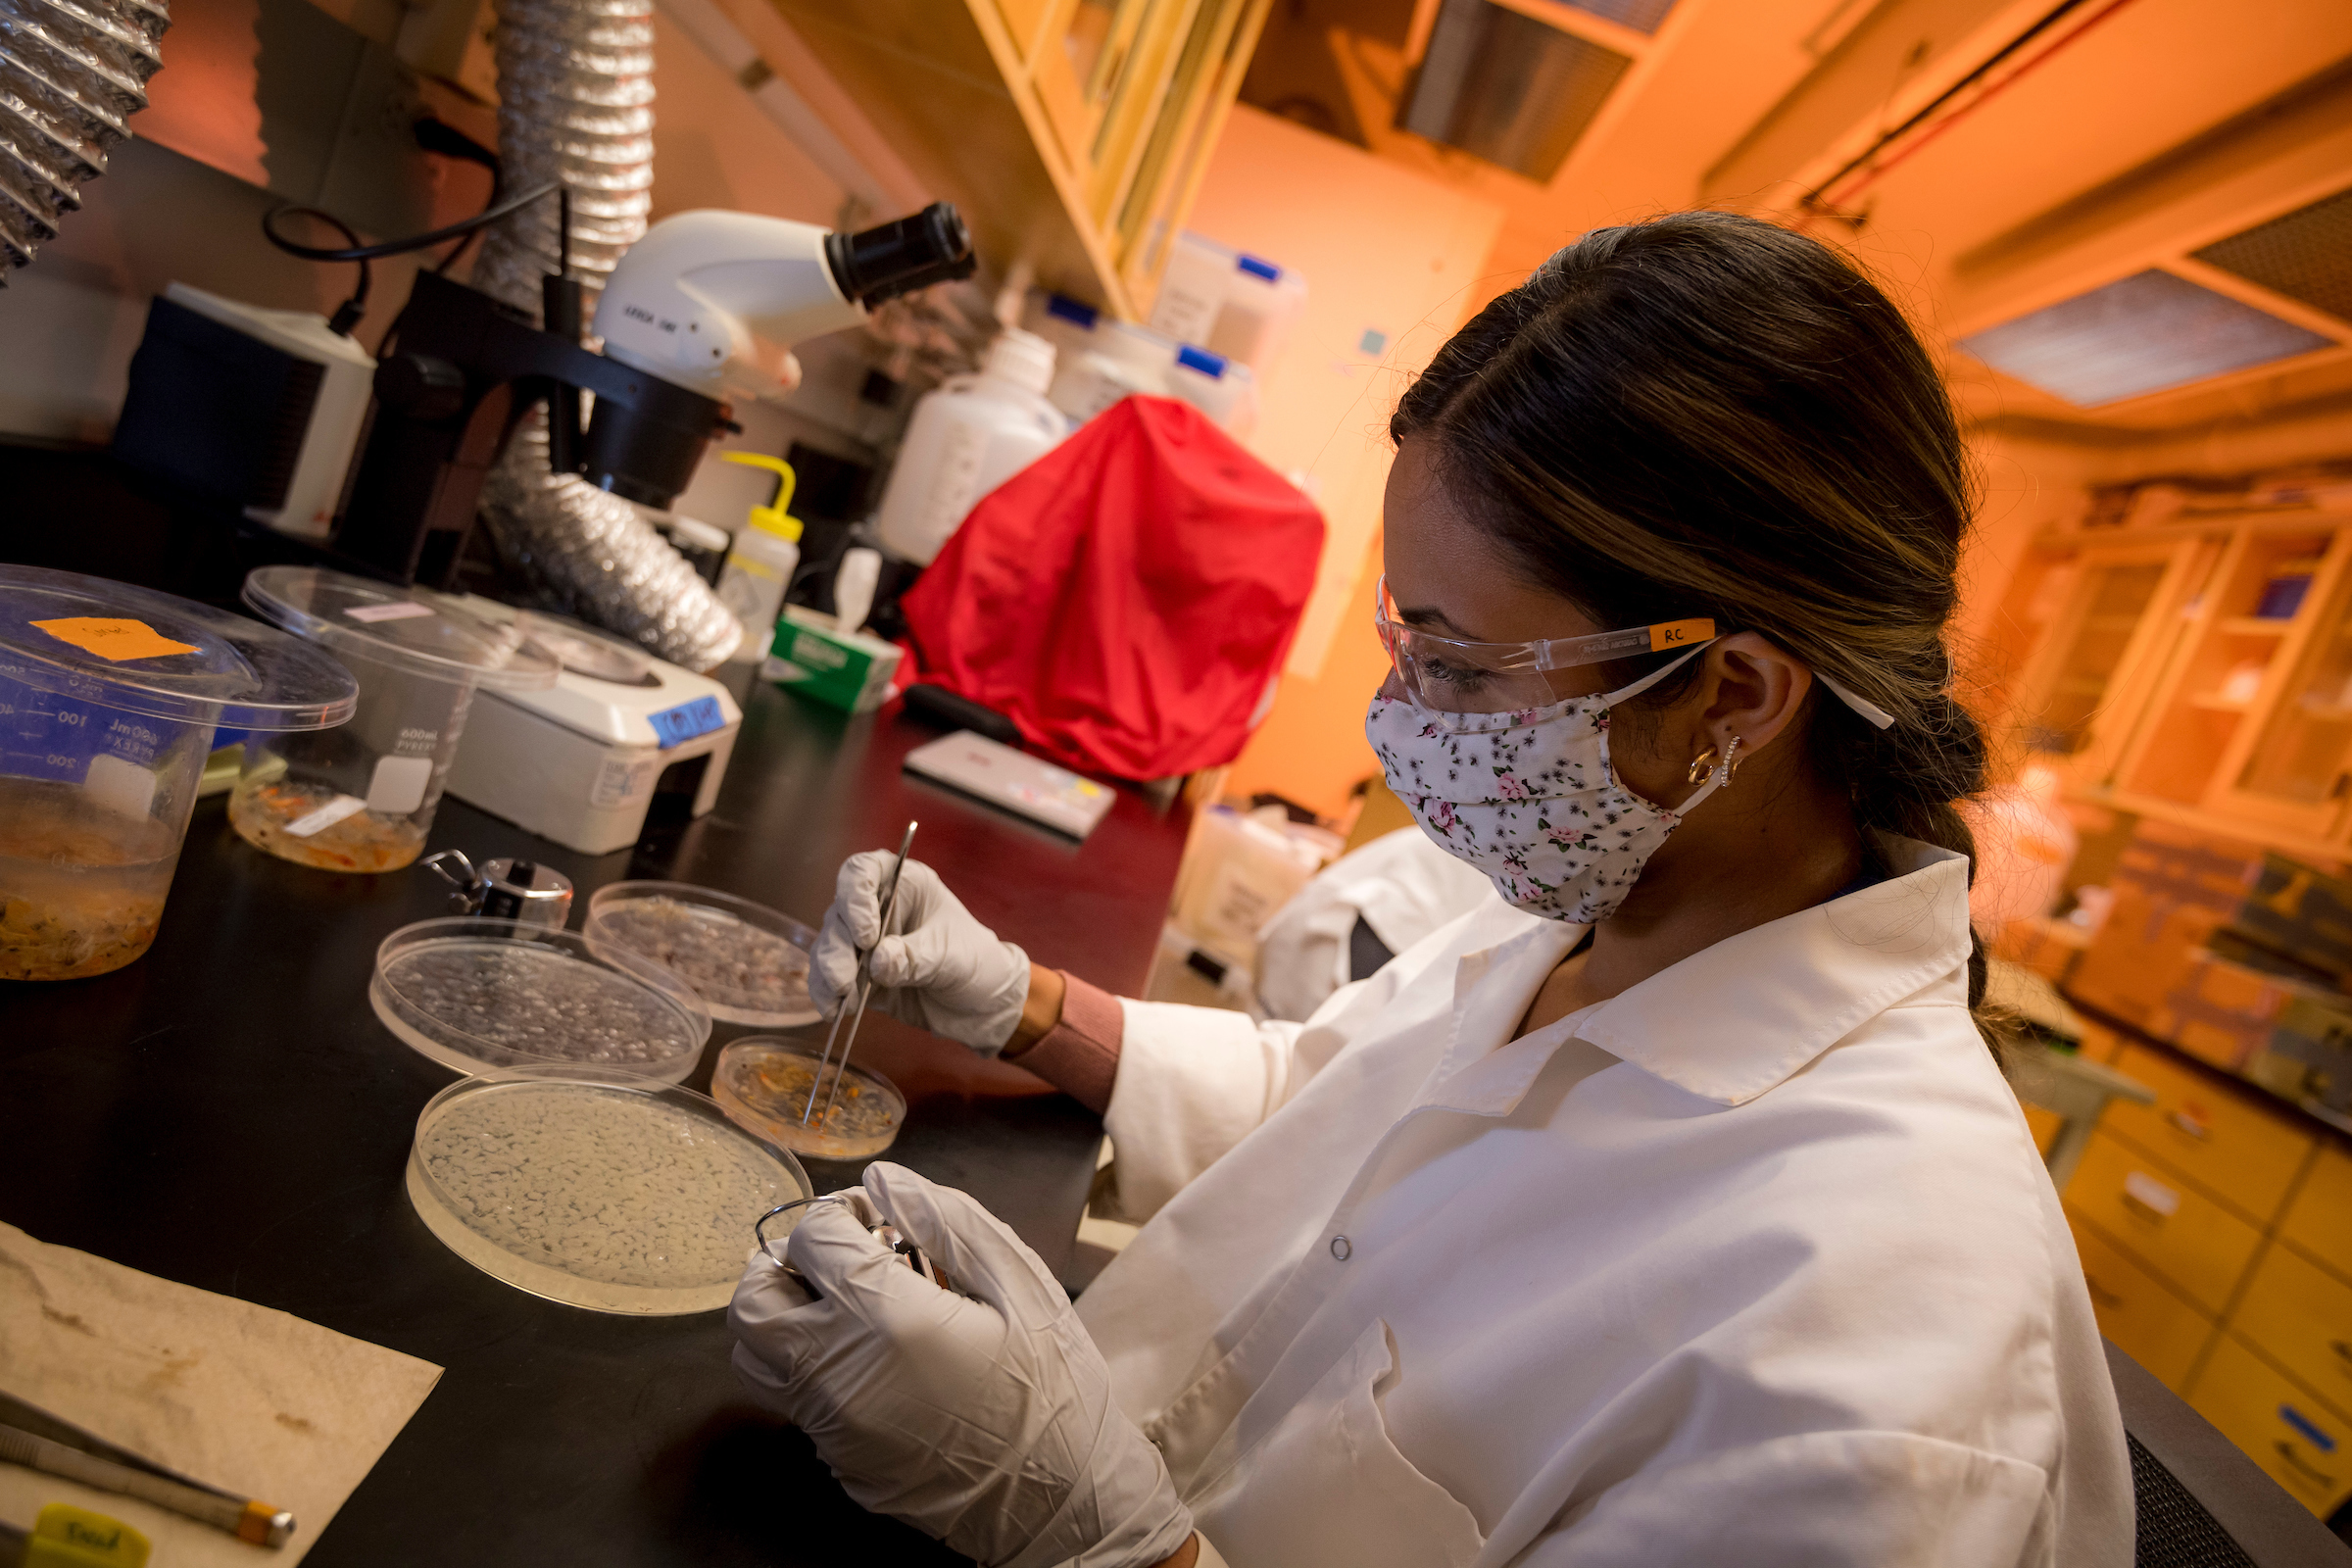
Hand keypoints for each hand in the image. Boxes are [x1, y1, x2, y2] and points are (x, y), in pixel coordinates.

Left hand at [729, 1164, 1194, 1567]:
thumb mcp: (1020, 1286)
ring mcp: (833, 1428)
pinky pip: (797, 1402)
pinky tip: (876, 1362)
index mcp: (889, 1321)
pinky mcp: (839, 1463)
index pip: (813, 1238)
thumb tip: (882, 1182)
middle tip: (836, 1258)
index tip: (874, 1217)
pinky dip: (815, 1368)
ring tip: (844, 1306)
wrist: (1065, 1502)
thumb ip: (948, 1221)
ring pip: (756, 1357)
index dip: (839, 1212)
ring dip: (786, 1318)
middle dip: (785, 1263)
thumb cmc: (1053, 1388)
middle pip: (752, 1303)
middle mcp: (840, 1377)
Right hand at [810, 852, 1030, 1053]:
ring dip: (829, 971)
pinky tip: (833, 1010)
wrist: (982, 1007)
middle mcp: (879, 908)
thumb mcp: (952, 957)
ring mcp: (864, 943)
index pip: (863, 871)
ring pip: (829, 946)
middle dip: (838, 947)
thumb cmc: (976, 964)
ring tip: (843, 996)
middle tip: (845, 977)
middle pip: (839, 913)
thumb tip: (876, 962)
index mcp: (906, 885)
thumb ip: (914, 958)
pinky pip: (829, 978)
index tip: (867, 933)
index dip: (856, 896)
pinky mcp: (858, 975)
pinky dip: (826, 994)